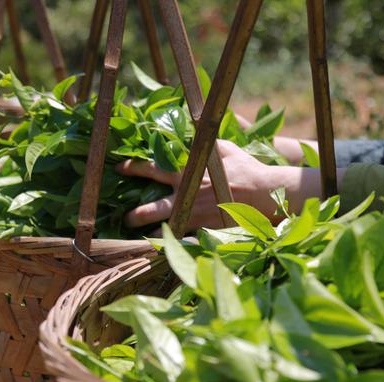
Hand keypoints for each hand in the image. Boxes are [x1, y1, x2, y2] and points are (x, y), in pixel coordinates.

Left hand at [118, 140, 327, 232]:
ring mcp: (195, 216)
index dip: (133, 169)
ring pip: (164, 229)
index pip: (152, 169)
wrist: (265, 193)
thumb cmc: (245, 167)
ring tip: (139, 238)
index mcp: (187, 173)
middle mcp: (187, 196)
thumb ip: (203, 142)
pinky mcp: (205, 231)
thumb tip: (191, 129)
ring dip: (150, 234)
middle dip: (134, 215)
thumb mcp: (223, 147)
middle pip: (151, 208)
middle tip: (124, 218)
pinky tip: (162, 251)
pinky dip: (172, 247)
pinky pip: (183, 242)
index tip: (118, 169)